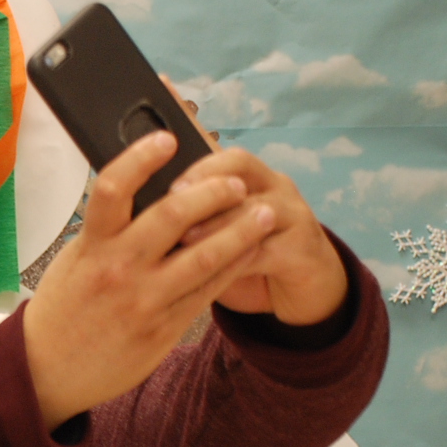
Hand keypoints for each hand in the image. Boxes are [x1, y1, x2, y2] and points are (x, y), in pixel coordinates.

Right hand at [23, 130, 276, 428]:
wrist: (46, 371)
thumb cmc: (62, 310)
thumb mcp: (73, 262)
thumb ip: (108, 232)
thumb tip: (150, 194)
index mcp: (91, 246)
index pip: (115, 188)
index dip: (142, 157)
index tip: (167, 139)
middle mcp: (118, 269)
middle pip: (174, 214)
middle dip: (213, 191)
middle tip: (236, 183)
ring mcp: (144, 300)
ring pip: (206, 255)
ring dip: (242, 229)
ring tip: (265, 213)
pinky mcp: (163, 327)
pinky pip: (209, 290)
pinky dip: (234, 266)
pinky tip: (250, 251)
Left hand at [172, 148, 347, 323]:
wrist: (305, 289)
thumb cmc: (251, 258)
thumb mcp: (221, 233)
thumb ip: (192, 221)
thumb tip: (141, 218)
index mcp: (254, 178)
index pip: (227, 157)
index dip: (196, 166)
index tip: (164, 184)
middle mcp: (277, 187)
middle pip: (242, 168)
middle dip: (204, 183)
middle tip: (171, 201)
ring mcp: (294, 216)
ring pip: (254, 209)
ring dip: (217, 222)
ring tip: (184, 238)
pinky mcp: (302, 249)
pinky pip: (266, 251)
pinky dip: (235, 260)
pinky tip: (209, 271)